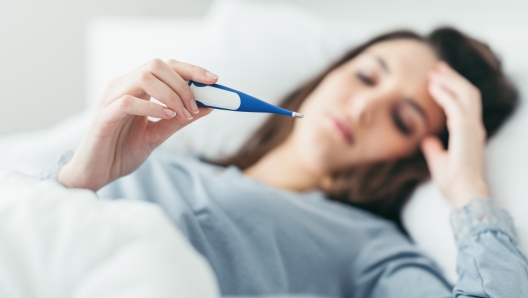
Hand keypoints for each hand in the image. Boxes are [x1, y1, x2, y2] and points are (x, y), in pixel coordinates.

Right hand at [58, 59, 217, 190]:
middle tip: (196, 106)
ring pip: (144, 77)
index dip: (190, 69)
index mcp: (135, 88)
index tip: (214, 79)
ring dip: (171, 94)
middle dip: (183, 83)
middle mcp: (122, 86)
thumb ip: (179, 120)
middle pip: (156, 65)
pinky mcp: (103, 116)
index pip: (165, 66)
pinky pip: (129, 101)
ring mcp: (110, 99)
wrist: (96, 175)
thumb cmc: (122, 152)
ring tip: (183, 114)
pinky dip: (153, 106)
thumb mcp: (158, 135)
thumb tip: (208, 106)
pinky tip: (167, 116)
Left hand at [421, 62, 487, 207]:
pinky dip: (444, 93)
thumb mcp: (440, 162)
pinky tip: (433, 86)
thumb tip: (426, 139)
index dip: (454, 89)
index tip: (439, 79)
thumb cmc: (454, 183)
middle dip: (453, 78)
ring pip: (465, 93)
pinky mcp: (466, 130)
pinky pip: (455, 105)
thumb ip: (434, 149)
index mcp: (470, 134)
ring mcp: (472, 128)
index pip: (465, 104)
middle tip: (437, 67)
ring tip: (435, 72)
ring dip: (449, 80)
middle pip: (468, 93)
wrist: (464, 194)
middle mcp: (474, 127)